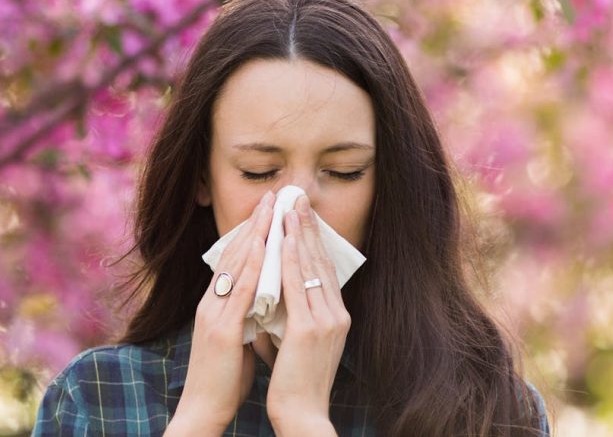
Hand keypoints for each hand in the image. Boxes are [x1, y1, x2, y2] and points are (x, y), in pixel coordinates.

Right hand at [167, 190, 276, 434]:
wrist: (204, 411)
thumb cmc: (224, 379)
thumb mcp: (238, 338)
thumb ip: (247, 315)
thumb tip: (266, 300)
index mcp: (215, 305)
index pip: (234, 260)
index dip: (251, 233)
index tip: (269, 210)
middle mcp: (210, 303)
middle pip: (232, 254)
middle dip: (254, 224)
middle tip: (273, 196)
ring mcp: (213, 315)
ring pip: (235, 266)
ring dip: (254, 235)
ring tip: (271, 209)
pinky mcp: (221, 331)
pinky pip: (239, 292)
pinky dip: (252, 267)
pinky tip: (264, 249)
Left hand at [266, 195, 350, 433]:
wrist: (303, 415)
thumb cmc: (296, 384)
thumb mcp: (297, 343)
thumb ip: (292, 318)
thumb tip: (275, 300)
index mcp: (336, 317)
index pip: (324, 270)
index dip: (313, 241)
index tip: (302, 216)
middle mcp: (337, 314)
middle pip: (321, 261)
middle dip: (308, 228)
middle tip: (297, 198)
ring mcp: (326, 321)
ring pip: (310, 267)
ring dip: (298, 234)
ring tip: (289, 207)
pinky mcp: (310, 329)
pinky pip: (298, 285)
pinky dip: (290, 259)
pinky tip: (282, 239)